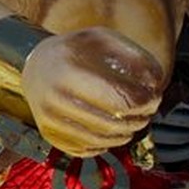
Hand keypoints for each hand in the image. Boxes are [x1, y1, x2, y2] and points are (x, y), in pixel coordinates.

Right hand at [21, 28, 162, 156]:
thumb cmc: (74, 50)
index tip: (154, 96)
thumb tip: (155, 82)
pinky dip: (105, 144)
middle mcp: (54, 98)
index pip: (121, 100)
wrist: (34, 65)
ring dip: (126, 134)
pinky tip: (111, 130)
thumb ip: (133, 55)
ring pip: (101, 141)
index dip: (146, 102)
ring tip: (132, 120)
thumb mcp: (101, 38)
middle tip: (147, 110)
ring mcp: (49, 119)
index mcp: (69, 72)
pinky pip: (86, 150)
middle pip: (114, 124)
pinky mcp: (48, 134)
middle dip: (140, 119)